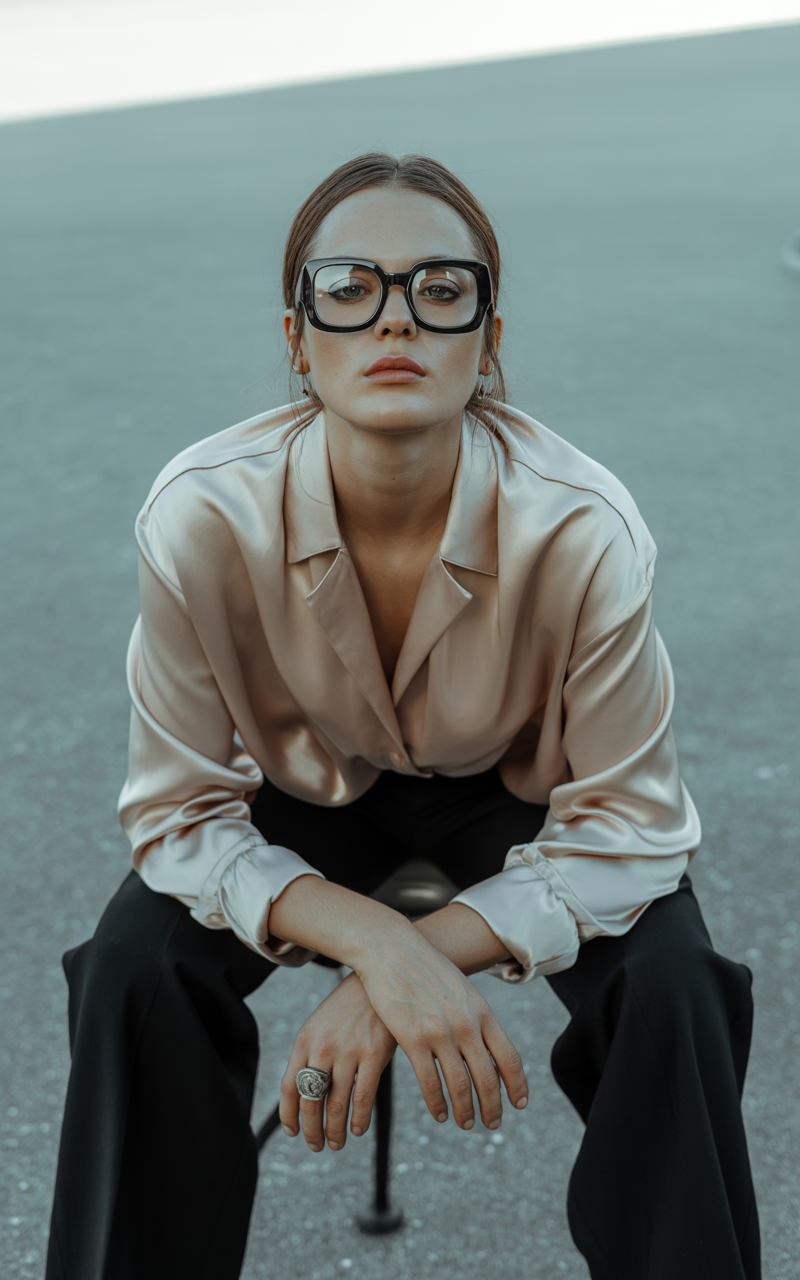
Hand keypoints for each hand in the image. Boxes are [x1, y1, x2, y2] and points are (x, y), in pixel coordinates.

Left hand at [280, 972, 396, 1151]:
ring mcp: (348, 1051)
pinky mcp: (374, 1054)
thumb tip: (305, 1093)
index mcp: (305, 1040)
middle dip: (312, 1131)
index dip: (289, 1115)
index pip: (288, 1087)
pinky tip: (358, 1129)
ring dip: (335, 1130)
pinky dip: (358, 1120)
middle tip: (317, 1146)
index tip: (293, 1132)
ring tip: (338, 1142)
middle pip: (310, 1101)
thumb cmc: (347, 1007)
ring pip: (336, 1105)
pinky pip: (362, 1098)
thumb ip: (311, 1055)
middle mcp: (322, 1048)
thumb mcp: (321, 1025)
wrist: (376, 978)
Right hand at [355, 918, 527, 1132]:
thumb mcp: (461, 989)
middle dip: (493, 1106)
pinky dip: (437, 1103)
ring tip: (465, 1123)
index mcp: (482, 1012)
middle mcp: (466, 1024)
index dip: (517, 1085)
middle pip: (488, 1078)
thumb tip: (488, 1045)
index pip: (509, 1057)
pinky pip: (430, 1082)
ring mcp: (440, 1032)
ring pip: (461, 1085)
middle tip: (492, 1123)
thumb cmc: (427, 969)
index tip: (519, 1103)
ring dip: (465, 1111)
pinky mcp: (412, 1038)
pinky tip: (439, 1113)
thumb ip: (476, 1017)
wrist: (393, 950)